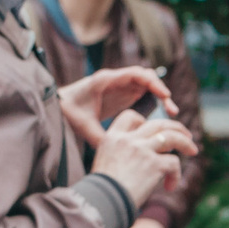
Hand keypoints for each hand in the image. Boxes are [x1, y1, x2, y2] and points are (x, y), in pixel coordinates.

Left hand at [59, 66, 177, 147]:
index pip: (137, 74)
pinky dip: (153, 102)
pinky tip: (158, 117)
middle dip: (161, 91)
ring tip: (170, 113)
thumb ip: (100, 137)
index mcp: (106, 80)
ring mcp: (120, 86)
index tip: (166, 96)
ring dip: (159, 96)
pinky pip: (143, 93)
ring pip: (147, 85)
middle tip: (171, 111)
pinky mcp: (121, 94)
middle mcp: (116, 80)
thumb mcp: (83, 126)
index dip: (154, 83)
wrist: (57, 106)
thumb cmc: (68, 111)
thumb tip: (117, 153)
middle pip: (147, 78)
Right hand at [91, 108, 196, 208]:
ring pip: (172, 137)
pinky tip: (170, 186)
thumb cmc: (101, 192)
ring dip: (185, 142)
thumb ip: (123, 153)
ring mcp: (142, 149)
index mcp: (112, 138)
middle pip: (158, 123)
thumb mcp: (105, 164)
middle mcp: (128, 139)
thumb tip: (151, 153)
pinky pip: (174, 163)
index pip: (130, 116)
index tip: (153, 130)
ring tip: (193, 150)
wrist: (101, 205)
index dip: (144, 121)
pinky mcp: (154, 164)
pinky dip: (176, 175)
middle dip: (175, 127)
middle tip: (186, 135)